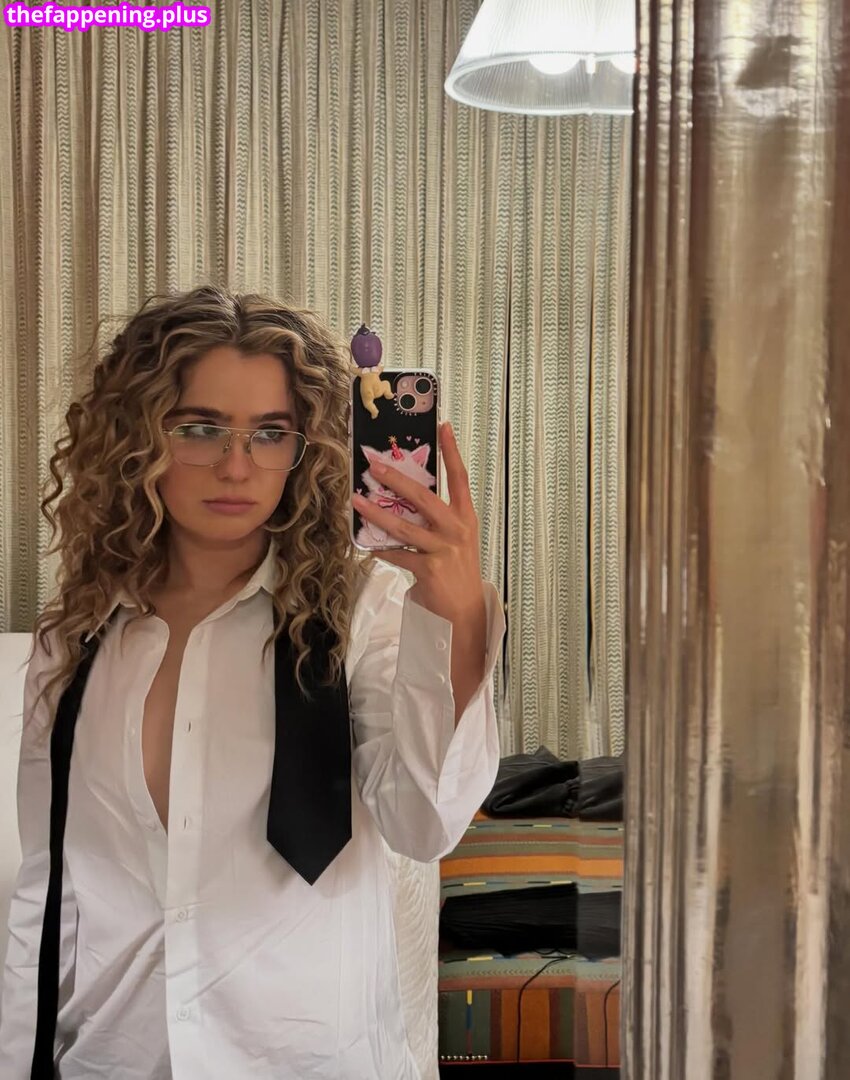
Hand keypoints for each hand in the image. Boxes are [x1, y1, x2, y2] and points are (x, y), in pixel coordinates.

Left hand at [351, 422, 485, 628]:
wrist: (464, 609)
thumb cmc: (456, 568)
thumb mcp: (455, 538)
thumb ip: (437, 518)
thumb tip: (406, 495)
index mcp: (465, 516)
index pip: (459, 477)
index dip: (452, 451)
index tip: (444, 426)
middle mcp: (457, 529)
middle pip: (424, 497)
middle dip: (397, 479)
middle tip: (376, 465)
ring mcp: (444, 549)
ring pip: (404, 527)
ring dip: (376, 514)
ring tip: (356, 501)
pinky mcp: (430, 570)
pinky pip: (398, 555)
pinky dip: (381, 550)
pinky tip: (367, 545)